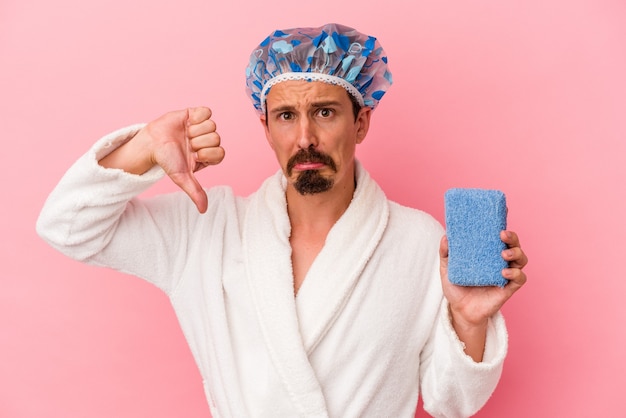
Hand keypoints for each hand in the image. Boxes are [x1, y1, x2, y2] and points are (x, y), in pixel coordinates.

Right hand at [100, 107, 223, 212]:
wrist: (151, 143)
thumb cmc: (167, 160)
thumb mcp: (181, 177)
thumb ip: (195, 192)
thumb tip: (203, 210)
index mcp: (209, 156)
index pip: (220, 152)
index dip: (206, 153)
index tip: (193, 155)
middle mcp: (209, 142)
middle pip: (216, 138)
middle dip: (198, 142)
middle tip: (187, 145)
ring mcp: (203, 128)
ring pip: (212, 125)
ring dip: (194, 131)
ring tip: (185, 135)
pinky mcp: (196, 114)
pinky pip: (207, 112)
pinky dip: (196, 117)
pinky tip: (187, 122)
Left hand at [439, 230, 527, 359]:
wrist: (460, 310)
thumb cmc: (456, 287)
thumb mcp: (447, 268)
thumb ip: (446, 253)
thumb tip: (446, 236)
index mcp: (488, 253)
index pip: (499, 237)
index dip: (503, 225)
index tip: (503, 214)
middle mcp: (499, 261)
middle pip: (514, 245)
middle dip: (512, 238)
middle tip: (502, 234)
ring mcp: (506, 274)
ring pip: (521, 259)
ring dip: (516, 253)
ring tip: (504, 254)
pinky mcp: (509, 288)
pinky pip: (519, 278)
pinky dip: (515, 274)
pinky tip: (504, 272)